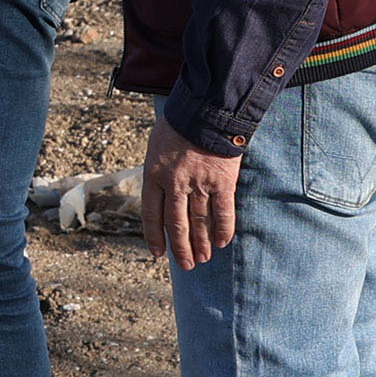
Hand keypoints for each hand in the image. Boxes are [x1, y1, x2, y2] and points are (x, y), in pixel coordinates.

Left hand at [141, 114, 242, 270]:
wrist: (205, 110)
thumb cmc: (178, 126)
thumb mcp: (156, 147)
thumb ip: (158, 172)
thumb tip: (160, 195)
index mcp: (154, 174)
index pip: (151, 214)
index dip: (154, 236)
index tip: (158, 253)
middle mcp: (175, 183)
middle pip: (176, 224)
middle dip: (181, 248)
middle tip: (186, 266)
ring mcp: (199, 184)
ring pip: (199, 222)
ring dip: (201, 243)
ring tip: (203, 259)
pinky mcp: (223, 182)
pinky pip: (223, 212)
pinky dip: (223, 229)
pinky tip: (222, 243)